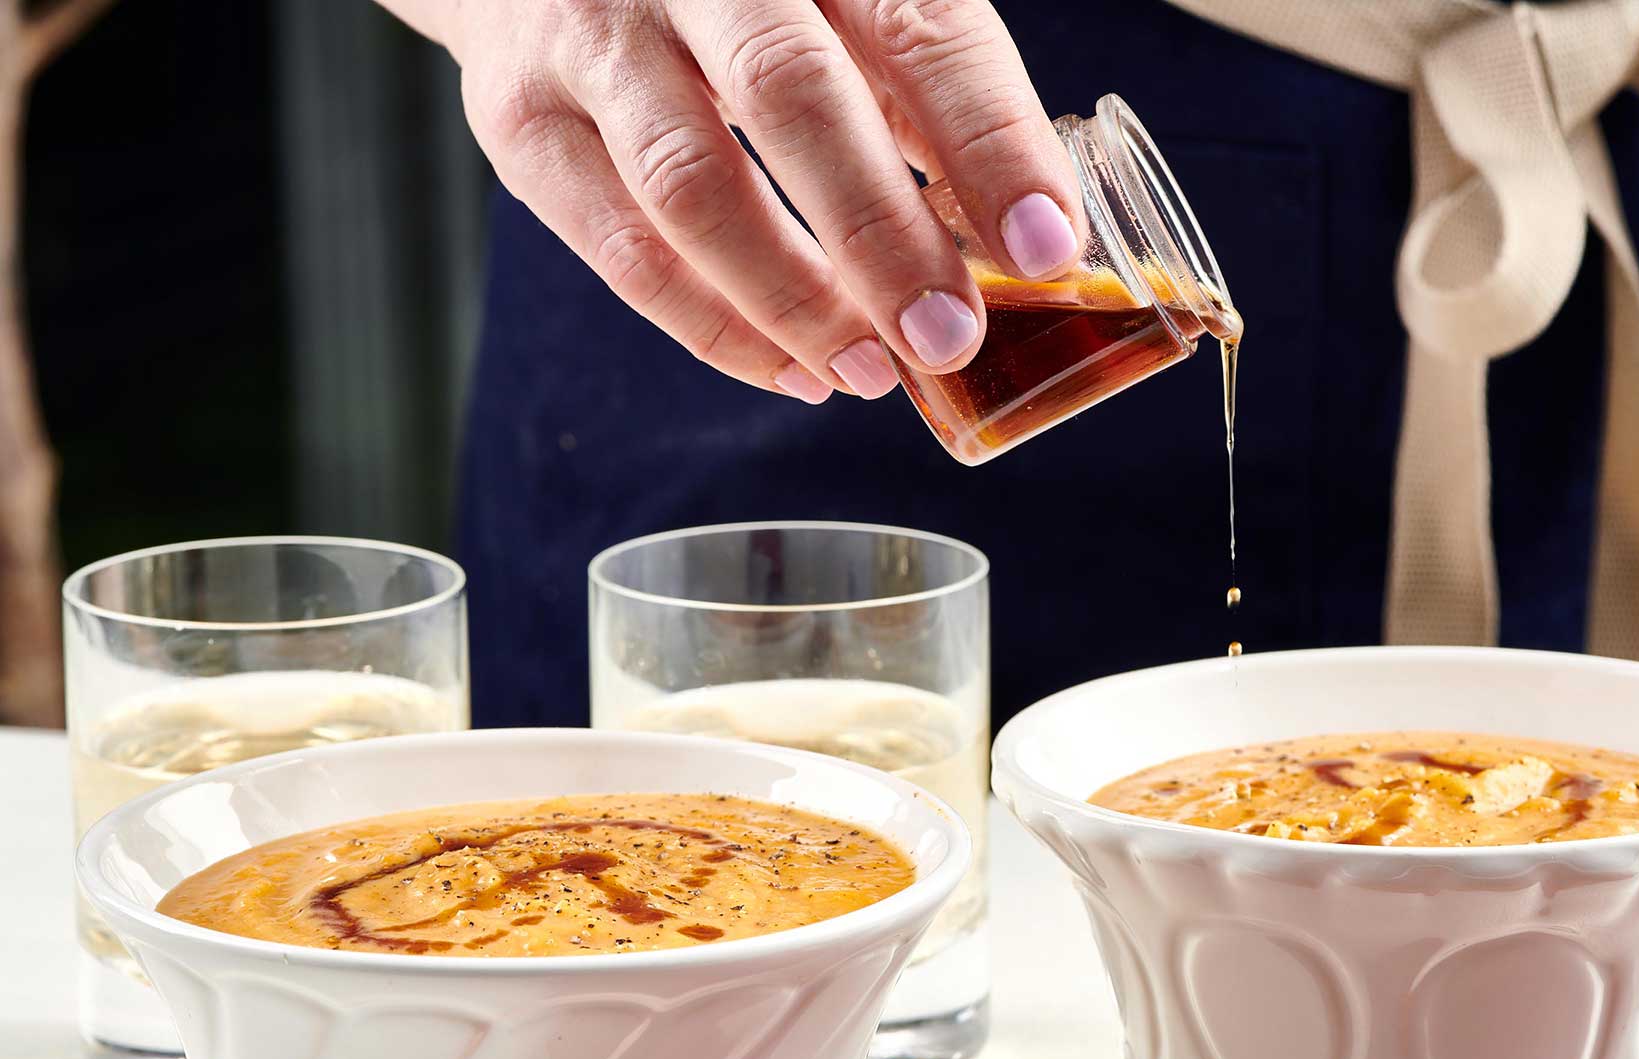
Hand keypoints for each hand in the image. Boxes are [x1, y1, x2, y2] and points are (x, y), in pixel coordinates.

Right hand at [380, 0, 1085, 400]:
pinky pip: (622, 250)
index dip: (990, 142)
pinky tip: (789, 369)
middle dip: (882, 238)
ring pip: (692, 190)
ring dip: (795, 303)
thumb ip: (920, 91)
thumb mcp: (840, 3)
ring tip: (872, 374)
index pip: (920, 27)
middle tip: (948, 339)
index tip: (1047, 249)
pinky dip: (715, 328)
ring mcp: (593, 38)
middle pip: (794, 99)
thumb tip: (1015, 237)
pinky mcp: (523, 119)